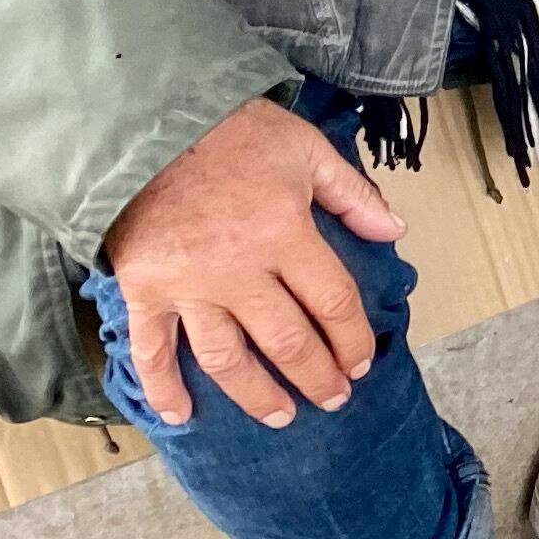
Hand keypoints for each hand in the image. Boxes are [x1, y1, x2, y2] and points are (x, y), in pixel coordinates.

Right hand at [101, 99, 405, 429]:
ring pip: (227, 358)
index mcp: (285, 233)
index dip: (353, 339)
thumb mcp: (305, 148)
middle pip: (287, 340)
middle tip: (334, 399)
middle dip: (317, 377)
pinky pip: (152, 350)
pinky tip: (180, 416)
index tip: (363, 362)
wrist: (144, 121)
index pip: (333, 302)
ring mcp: (188, 285)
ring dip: (256, 394)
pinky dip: (162, 387)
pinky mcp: (144, 289)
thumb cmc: (230, 131)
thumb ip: (351, 194)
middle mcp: (238, 270)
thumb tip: (394, 230)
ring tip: (280, 416)